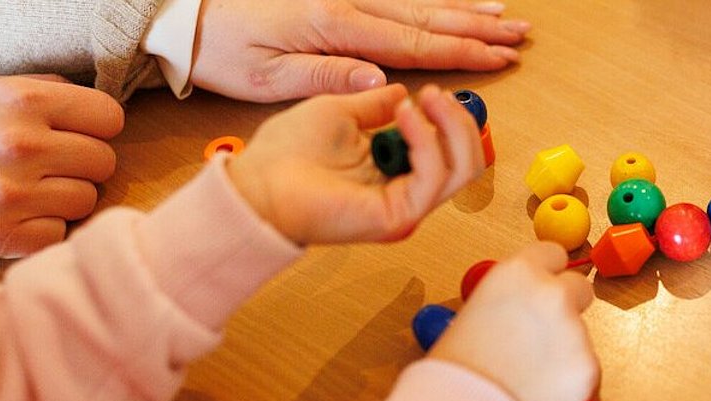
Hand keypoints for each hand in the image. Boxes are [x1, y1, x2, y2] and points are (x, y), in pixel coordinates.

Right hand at [0, 75, 121, 267]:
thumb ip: (38, 93)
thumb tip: (92, 107)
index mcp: (19, 100)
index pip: (108, 116)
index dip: (96, 130)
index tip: (77, 139)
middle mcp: (19, 142)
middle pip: (103, 162)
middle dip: (80, 168)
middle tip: (46, 171)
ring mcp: (9, 192)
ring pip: (86, 201)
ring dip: (61, 201)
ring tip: (25, 195)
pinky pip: (58, 235)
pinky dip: (39, 231)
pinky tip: (11, 219)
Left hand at [192, 0, 528, 101]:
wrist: (190, 18)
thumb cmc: (226, 52)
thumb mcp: (270, 78)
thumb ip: (329, 77)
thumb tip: (383, 83)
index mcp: (336, 27)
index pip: (414, 43)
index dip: (462, 52)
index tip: (501, 56)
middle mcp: (349, 2)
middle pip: (428, 17)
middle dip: (478, 28)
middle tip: (520, 36)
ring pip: (418, 1)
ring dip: (464, 9)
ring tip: (503, 16)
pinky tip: (453, 3)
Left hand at [228, 84, 481, 243]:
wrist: (257, 183)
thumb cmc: (286, 153)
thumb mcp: (340, 113)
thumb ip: (375, 107)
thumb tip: (403, 94)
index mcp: (394, 173)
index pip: (451, 152)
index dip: (451, 119)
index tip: (432, 92)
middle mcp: (406, 193)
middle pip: (467, 163)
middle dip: (461, 121)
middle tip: (436, 94)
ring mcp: (404, 208)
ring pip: (461, 171)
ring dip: (450, 127)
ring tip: (424, 100)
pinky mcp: (396, 217)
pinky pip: (433, 177)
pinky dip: (427, 141)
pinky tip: (405, 116)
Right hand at [429, 243, 597, 400]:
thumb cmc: (457, 364)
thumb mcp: (476, 309)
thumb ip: (511, 297)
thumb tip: (528, 302)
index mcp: (519, 272)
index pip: (553, 252)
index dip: (547, 274)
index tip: (543, 288)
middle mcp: (553, 294)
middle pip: (580, 287)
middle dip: (568, 305)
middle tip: (543, 334)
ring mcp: (576, 331)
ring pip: (580, 333)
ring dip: (563, 348)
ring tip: (527, 373)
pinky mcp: (589, 367)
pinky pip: (584, 367)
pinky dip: (568, 379)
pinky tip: (540, 391)